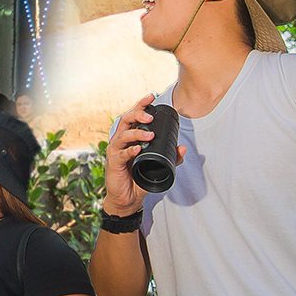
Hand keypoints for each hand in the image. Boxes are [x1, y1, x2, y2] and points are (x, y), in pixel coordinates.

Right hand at [102, 94, 184, 215]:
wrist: (128, 198)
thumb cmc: (139, 178)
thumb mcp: (158, 165)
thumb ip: (171, 157)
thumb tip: (183, 148)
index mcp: (130, 136)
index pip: (134, 116)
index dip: (141, 104)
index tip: (152, 96)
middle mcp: (121, 140)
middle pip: (125, 119)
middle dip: (138, 114)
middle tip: (151, 116)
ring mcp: (115, 151)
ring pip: (122, 135)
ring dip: (136, 132)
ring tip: (150, 135)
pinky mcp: (113, 163)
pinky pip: (120, 154)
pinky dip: (129, 150)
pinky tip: (137, 149)